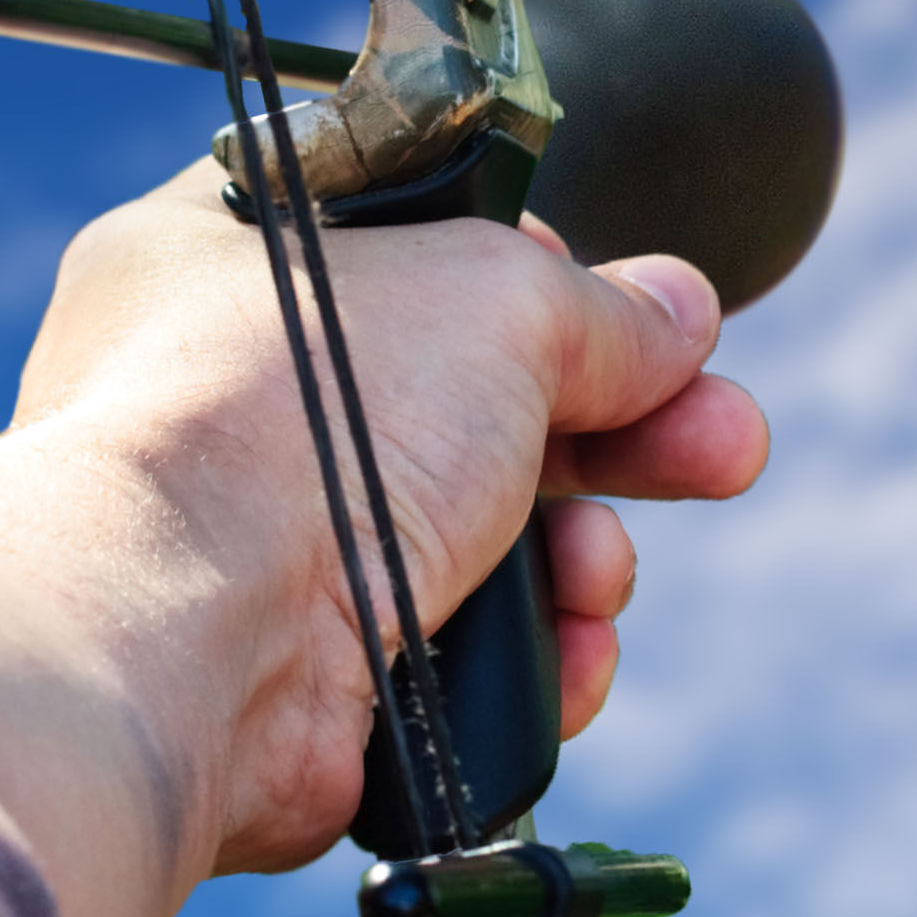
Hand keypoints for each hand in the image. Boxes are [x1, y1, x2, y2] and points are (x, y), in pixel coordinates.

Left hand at [0, 166, 768, 871]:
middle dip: (622, 432)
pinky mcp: (306, 676)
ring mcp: (266, 545)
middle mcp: (231, 400)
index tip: (614, 304)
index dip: (529, 268)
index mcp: (225, 256)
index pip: (406, 240)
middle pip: (478, 402)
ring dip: (579, 558)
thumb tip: (679, 315)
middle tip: (722, 443)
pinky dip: (528, 662)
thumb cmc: (290, 421)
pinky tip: (561, 658)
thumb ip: (604, 309)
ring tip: (598, 575)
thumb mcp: (498, 299)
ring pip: (482, 540)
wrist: (194, 642)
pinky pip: (458, 658)